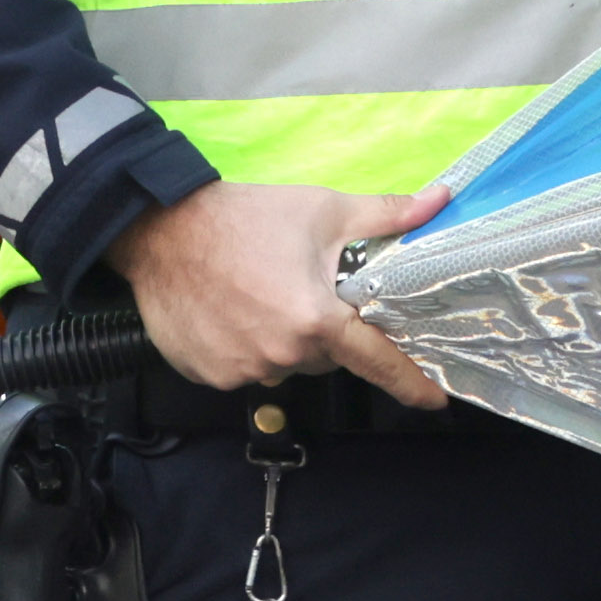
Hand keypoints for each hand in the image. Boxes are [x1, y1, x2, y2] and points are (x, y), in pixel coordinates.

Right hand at [115, 173, 452, 409]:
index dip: (410, 382)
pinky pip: (243, 369)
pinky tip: (230, 314)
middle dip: (324, 332)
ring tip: (260, 299)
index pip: (376, 362)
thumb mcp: (322, 210)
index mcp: (315, 320)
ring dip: (283, 342)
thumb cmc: (245, 218)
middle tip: (303, 293)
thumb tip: (439, 201)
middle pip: (324, 358)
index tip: (435, 399)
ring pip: (283, 365)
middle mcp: (281, 354)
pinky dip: (244, 348)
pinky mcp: (208, 374)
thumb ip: (385, 214)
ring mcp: (241, 369)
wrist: (160, 228)